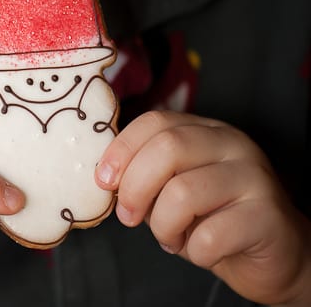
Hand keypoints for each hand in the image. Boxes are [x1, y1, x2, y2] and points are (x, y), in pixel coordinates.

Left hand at [95, 110, 310, 305]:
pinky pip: (211, 235)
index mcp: (205, 130)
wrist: (272, 254)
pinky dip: (194, 251)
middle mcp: (232, 144)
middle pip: (167, 148)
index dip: (122, 149)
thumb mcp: (170, 190)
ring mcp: (254, 176)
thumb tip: (105, 178)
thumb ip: (144, 176)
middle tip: (129, 217)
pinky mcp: (267, 215)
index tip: (104, 181)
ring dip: (163, 225)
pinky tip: (200, 251)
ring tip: (170, 237)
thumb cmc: (211, 219)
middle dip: (135, 188)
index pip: (155, 122)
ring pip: (183, 193)